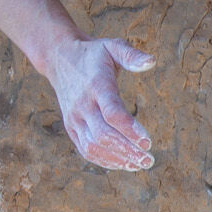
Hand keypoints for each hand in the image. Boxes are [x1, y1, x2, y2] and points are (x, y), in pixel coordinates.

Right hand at [41, 35, 154, 172]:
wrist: (59, 59)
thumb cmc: (93, 54)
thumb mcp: (113, 46)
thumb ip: (131, 55)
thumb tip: (151, 62)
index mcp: (96, 85)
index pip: (112, 113)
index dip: (130, 129)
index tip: (148, 142)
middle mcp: (83, 105)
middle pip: (104, 135)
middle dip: (128, 151)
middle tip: (149, 160)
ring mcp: (74, 118)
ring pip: (93, 146)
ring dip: (117, 159)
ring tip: (139, 164)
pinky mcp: (71, 127)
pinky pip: (86, 149)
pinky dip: (104, 160)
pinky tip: (123, 163)